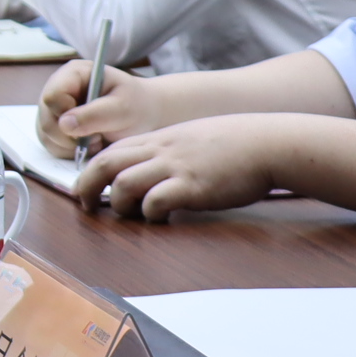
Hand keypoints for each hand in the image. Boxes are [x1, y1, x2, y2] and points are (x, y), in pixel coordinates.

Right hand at [36, 59, 159, 156]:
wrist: (143, 118)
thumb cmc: (137, 106)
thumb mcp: (123, 108)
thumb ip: (95, 114)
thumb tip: (64, 124)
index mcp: (73, 74)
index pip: (52, 97)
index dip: (67, 115)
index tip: (91, 125)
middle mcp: (58, 89)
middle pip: (46, 119)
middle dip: (71, 136)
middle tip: (98, 136)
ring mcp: (54, 109)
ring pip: (46, 135)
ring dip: (72, 145)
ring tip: (97, 139)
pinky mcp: (54, 127)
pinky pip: (51, 145)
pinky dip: (70, 151)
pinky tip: (90, 145)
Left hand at [77, 117, 291, 220]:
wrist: (269, 143)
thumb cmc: (235, 144)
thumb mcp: (192, 138)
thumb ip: (168, 152)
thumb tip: (152, 174)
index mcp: (159, 138)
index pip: (112, 150)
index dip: (93, 170)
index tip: (88, 188)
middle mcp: (161, 150)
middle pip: (105, 164)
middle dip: (87, 187)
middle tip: (86, 205)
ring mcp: (175, 167)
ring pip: (124, 184)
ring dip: (119, 204)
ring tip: (129, 215)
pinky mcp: (192, 186)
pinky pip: (155, 201)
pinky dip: (149, 213)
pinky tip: (160, 218)